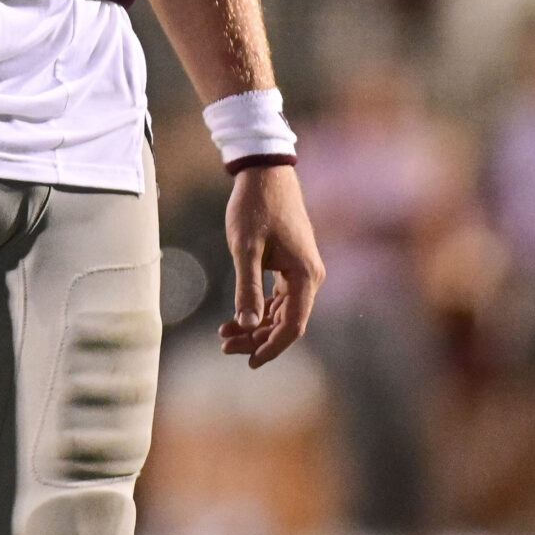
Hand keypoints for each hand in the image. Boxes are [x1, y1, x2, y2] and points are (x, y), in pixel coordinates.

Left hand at [221, 163, 322, 366]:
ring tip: (224, 334)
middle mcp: (310, 277)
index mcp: (305, 276)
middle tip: (224, 345)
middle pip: (287, 322)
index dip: (272, 348)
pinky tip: (237, 316)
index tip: (248, 362)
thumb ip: (247, 287)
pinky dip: (260, 308)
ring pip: (282, 311)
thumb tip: (246, 324)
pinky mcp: (292, 263)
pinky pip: (280, 297)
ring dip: (256, 325)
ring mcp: (303, 270)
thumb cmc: (255, 206)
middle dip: (257, 338)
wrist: (266, 172)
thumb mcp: (245, 248)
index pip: (293, 326)